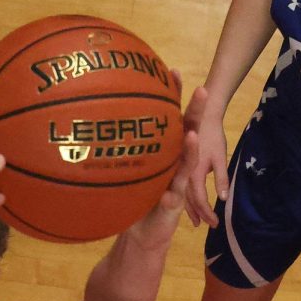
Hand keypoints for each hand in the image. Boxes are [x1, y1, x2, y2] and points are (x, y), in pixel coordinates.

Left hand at [125, 82, 204, 250]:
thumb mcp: (129, 167)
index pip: (171, 118)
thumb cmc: (135, 195)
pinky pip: (171, 200)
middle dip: (196, 113)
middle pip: (189, 133)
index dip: (173, 95)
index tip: (173, 70)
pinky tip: (166, 195)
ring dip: (189, 151)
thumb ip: (123, 148)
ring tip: (191, 136)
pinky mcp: (173, 206)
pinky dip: (168, 197)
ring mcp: (178, 184)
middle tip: (203, 91)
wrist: (143, 231)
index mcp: (167, 151)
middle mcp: (176, 163)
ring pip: (187, 164)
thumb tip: (98, 117)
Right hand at [185, 95, 228, 228]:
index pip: (199, 199)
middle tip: (211, 225)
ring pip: (183, 197)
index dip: (207, 213)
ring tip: (198, 222)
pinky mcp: (175, 170)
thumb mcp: (220, 156)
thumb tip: (224, 198)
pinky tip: (187, 205)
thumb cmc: (212, 135)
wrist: (199, 116)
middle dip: (200, 214)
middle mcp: (182, 175)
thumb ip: (221, 178)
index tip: (215, 223)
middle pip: (190, 201)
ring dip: (192, 210)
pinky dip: (185, 199)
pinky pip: (179, 189)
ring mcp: (176, 173)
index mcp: (194, 173)